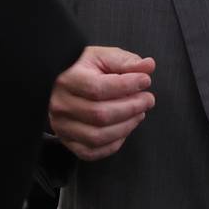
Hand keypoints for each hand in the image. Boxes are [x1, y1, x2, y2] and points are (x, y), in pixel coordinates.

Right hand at [49, 45, 155, 160]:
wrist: (63, 84)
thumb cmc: (85, 69)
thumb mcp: (103, 57)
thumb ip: (126, 61)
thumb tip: (148, 66)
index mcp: (67, 79)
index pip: (98, 88)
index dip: (126, 86)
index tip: (145, 80)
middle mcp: (61, 105)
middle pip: (100, 115)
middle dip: (131, 108)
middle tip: (147, 99)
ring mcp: (62, 126)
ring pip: (97, 136)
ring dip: (126, 126)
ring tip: (139, 113)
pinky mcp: (68, 141)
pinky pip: (92, 152)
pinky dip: (113, 144)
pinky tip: (124, 128)